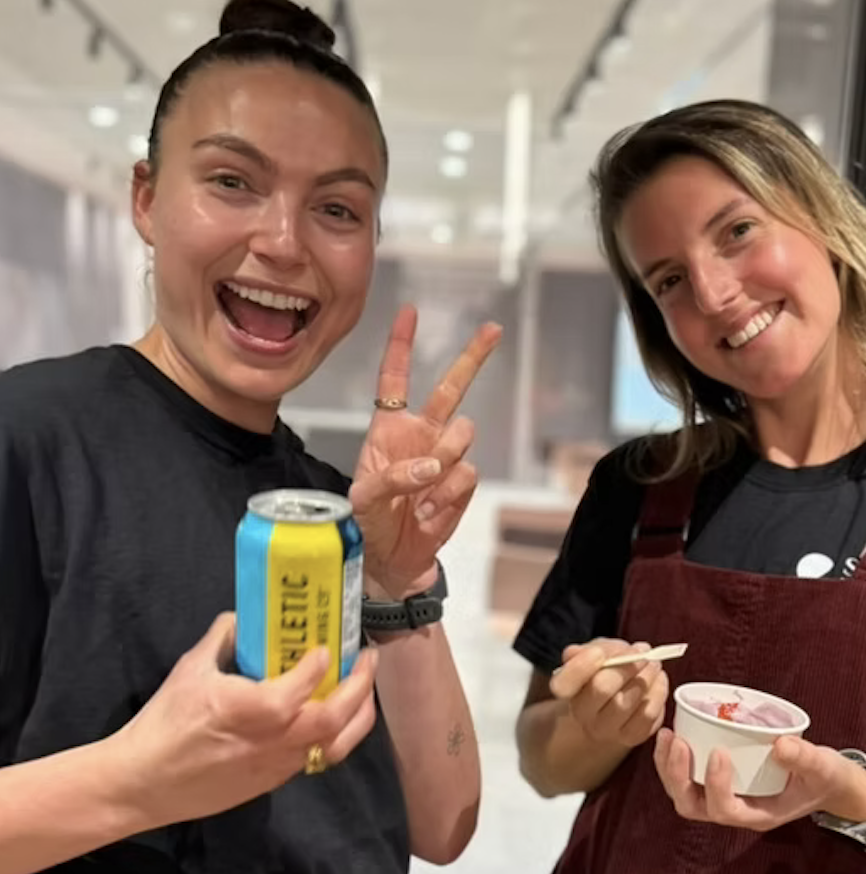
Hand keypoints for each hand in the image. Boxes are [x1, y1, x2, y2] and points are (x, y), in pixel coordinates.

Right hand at [110, 614, 378, 827]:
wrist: (143, 783)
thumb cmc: (164, 724)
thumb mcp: (190, 669)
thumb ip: (223, 638)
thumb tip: (243, 616)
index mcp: (254, 709)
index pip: (306, 682)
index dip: (323, 662)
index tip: (328, 646)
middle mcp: (275, 740)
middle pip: (335, 717)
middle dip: (361, 687)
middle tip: (368, 660)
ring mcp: (277, 765)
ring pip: (336, 745)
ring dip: (358, 715)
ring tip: (364, 691)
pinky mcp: (273, 782)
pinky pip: (317, 758)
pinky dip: (336, 735)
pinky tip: (335, 717)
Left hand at [350, 305, 501, 598]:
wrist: (390, 561)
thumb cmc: (368, 524)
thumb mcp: (363, 499)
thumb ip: (393, 476)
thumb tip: (433, 465)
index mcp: (388, 429)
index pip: (394, 380)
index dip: (401, 346)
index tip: (410, 312)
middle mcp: (421, 436)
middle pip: (451, 388)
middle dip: (473, 357)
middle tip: (493, 330)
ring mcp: (445, 458)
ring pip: (463, 435)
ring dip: (444, 460)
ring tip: (420, 496)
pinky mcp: (462, 484)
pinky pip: (466, 474)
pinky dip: (446, 496)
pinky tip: (428, 513)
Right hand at [552, 639, 669, 748]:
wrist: (613, 702)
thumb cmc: (603, 672)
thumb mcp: (593, 653)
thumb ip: (588, 650)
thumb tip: (582, 653)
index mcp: (566, 690)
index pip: (564, 682)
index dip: (582, 665)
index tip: (599, 652)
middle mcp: (582, 715)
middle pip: (601, 689)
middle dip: (626, 666)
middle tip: (643, 653)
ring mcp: (606, 729)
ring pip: (627, 702)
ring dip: (647, 677)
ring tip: (654, 664)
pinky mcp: (631, 737)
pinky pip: (647, 715)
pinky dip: (658, 693)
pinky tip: (659, 680)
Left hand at [653, 730, 865, 829]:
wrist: (828, 783)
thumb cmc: (826, 778)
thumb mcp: (824, 768)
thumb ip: (806, 758)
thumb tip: (780, 744)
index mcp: (758, 815)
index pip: (725, 810)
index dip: (715, 785)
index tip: (719, 752)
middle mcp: (735, 810)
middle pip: (692, 806)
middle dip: (678, 776)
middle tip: (678, 741)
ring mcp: (724, 797)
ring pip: (683, 794)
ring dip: (669, 767)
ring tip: (668, 735)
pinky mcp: (718, 781)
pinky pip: (687, 777)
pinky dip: (675, 759)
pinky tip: (675, 732)